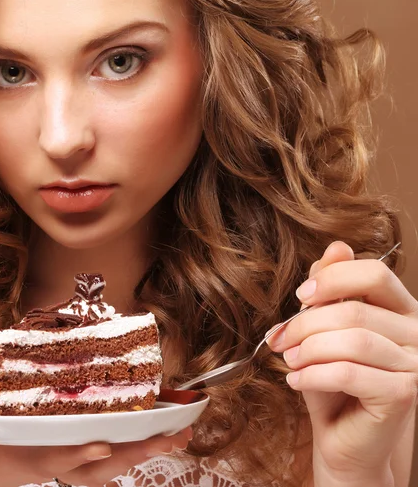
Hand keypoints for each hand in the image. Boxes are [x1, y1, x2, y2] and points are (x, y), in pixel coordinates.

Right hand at [0, 415, 191, 486]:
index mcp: (20, 456)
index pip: (53, 457)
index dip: (76, 455)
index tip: (101, 446)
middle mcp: (47, 456)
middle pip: (94, 461)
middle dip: (131, 452)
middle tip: (172, 437)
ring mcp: (58, 450)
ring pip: (105, 456)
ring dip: (140, 447)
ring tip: (179, 433)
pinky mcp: (63, 440)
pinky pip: (100, 441)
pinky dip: (127, 436)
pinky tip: (154, 426)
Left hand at [268, 241, 417, 486]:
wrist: (345, 438)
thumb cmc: (333, 382)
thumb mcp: (325, 331)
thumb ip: (331, 291)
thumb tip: (337, 247)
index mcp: (401, 309)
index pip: (376, 273)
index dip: (334, 278)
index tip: (301, 296)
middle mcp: (416, 333)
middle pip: (355, 310)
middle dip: (305, 324)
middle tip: (280, 339)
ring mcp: (415, 364)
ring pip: (353, 341)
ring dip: (309, 350)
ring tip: (289, 360)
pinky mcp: (405, 394)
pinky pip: (350, 373)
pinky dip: (314, 375)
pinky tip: (296, 380)